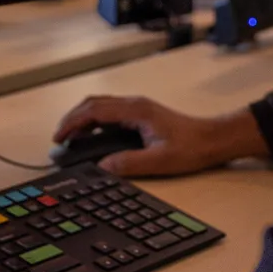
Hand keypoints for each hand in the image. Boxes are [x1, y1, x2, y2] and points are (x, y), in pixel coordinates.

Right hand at [53, 96, 266, 176]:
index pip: (94, 111)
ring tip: (70, 138)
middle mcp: (134, 104)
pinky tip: (92, 137)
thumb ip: (128, 163)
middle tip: (58, 138)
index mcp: (136, 111)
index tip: (59, 138)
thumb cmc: (191, 148)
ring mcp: (138, 108)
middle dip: (72, 118)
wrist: (213, 140)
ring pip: (100, 106)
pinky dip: (94, 121)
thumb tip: (101, 167)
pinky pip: (110, 112)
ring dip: (82, 119)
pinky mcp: (142, 114)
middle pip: (93, 104)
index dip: (72, 123)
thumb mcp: (159, 161)